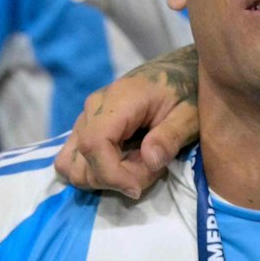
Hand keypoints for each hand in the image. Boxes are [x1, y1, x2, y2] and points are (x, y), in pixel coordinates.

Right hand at [55, 48, 199, 196]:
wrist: (178, 72)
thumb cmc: (187, 90)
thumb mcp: (190, 115)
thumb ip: (170, 137)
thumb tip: (149, 161)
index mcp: (117, 101)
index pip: (94, 144)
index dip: (111, 174)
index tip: (137, 188)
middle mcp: (93, 109)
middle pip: (80, 159)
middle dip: (113, 178)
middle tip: (150, 171)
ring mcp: (85, 118)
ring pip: (69, 163)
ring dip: (102, 177)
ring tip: (137, 168)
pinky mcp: (86, 127)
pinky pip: (75, 158)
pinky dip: (96, 170)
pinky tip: (125, 165)